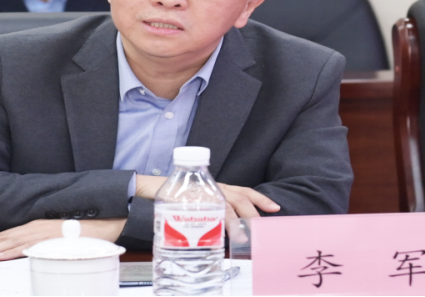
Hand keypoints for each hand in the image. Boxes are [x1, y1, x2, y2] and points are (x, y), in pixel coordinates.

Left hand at [0, 218, 127, 260]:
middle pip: (3, 238)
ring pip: (11, 242)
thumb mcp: (60, 237)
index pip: (6, 236)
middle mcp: (36, 227)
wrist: (110, 219)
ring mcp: (44, 232)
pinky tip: (0, 256)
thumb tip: (29, 253)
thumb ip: (43, 243)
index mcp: (36, 226)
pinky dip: (12, 251)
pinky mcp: (53, 238)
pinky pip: (29, 246)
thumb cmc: (88, 230)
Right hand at [136, 175, 279, 242]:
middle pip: (238, 198)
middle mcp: (213, 188)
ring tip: (241, 236)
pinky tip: (215, 230)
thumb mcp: (199, 202)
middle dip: (251, 212)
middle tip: (259, 227)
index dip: (260, 198)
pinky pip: (202, 209)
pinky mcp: (188, 198)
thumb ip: (214, 212)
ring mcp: (201, 192)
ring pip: (223, 205)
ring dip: (234, 222)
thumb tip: (229, 230)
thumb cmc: (176, 196)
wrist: (150, 189)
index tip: (275, 208)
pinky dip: (211, 221)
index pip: (244, 191)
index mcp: (218, 187)